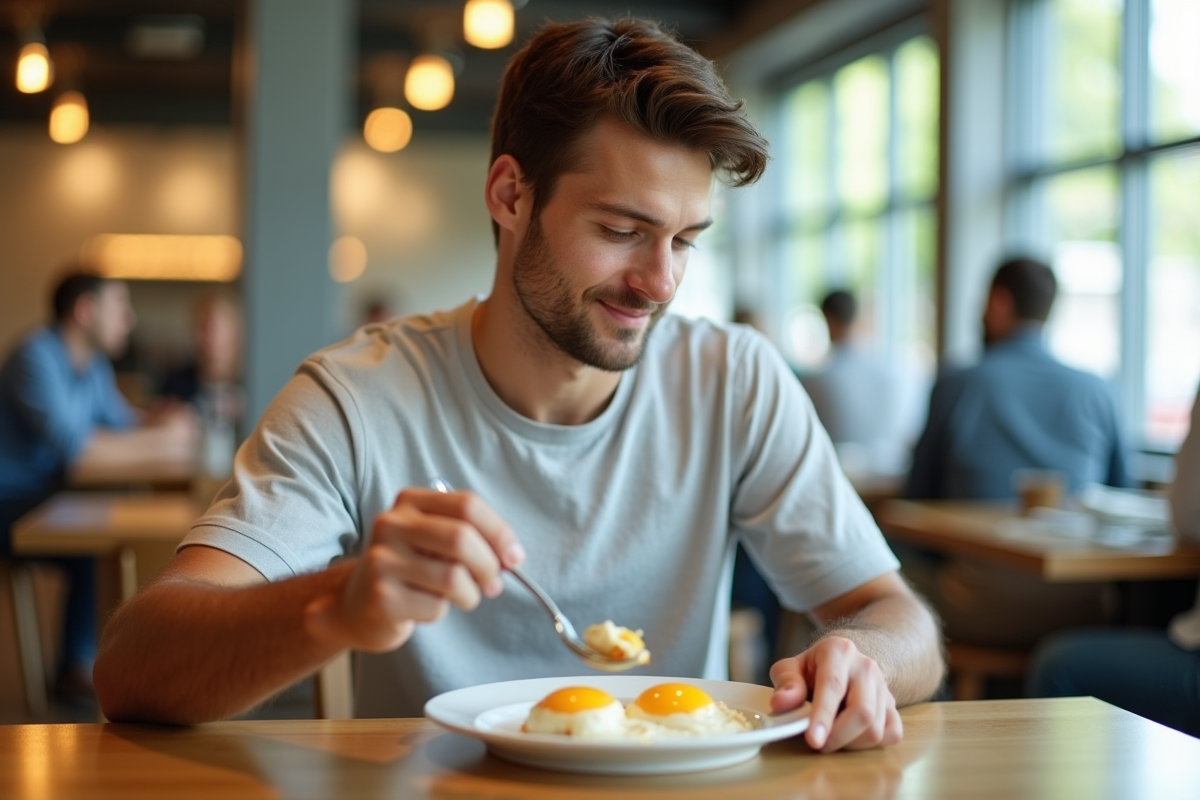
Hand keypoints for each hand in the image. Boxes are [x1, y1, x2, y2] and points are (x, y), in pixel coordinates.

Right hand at [305, 487, 525, 652]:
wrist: (355, 605)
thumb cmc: (409, 570)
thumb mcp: (434, 542)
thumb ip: (471, 539)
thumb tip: (511, 557)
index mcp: (409, 502)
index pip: (467, 505)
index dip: (499, 532)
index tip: (514, 557)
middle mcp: (391, 524)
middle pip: (461, 538)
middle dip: (489, 566)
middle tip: (494, 585)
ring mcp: (382, 560)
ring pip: (453, 577)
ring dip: (470, 595)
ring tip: (461, 598)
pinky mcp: (381, 597)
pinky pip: (435, 606)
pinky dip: (442, 612)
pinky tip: (424, 608)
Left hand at [769, 636, 902, 751]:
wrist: (844, 662)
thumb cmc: (813, 668)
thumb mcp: (791, 667)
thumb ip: (786, 683)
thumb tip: (780, 703)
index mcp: (838, 651)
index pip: (833, 686)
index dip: (823, 715)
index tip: (813, 740)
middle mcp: (866, 667)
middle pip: (862, 711)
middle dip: (838, 736)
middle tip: (818, 745)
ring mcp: (884, 687)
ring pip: (876, 728)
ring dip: (851, 743)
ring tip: (831, 738)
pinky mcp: (894, 706)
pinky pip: (891, 734)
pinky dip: (870, 745)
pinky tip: (851, 737)